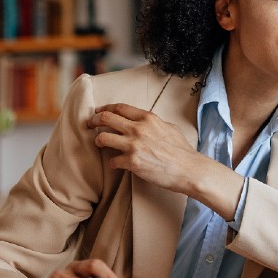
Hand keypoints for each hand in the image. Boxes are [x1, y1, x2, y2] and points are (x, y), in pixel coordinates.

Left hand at [87, 103, 207, 192]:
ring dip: (98, 141)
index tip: (99, 111)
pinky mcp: (132, 162)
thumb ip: (154, 123)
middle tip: (90, 125)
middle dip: (94, 120)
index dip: (105, 108)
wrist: (188, 169)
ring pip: (103, 138)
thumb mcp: (169, 128)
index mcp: (147, 118)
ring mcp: (133, 146)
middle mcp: (138, 129)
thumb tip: (145, 123)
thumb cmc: (182, 150)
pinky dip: (113, 163)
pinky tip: (117, 164)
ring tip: (99, 144)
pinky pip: (112, 161)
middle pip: (106, 118)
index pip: (119, 108)